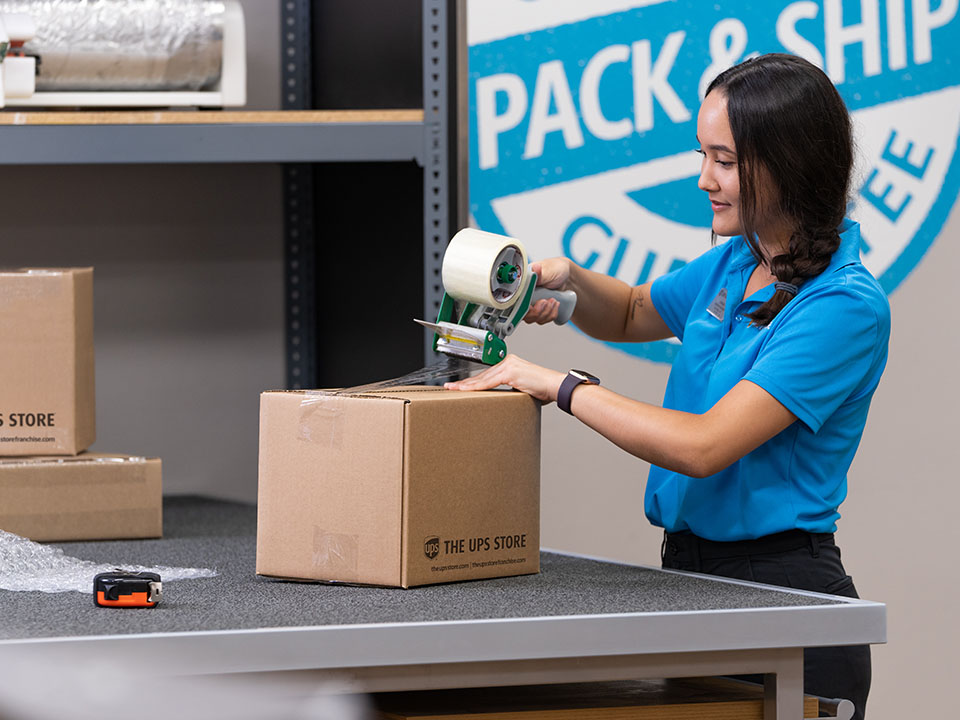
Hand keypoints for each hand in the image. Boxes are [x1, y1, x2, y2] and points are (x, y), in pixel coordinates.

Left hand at [444, 355, 565, 403]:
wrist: (555, 387)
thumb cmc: (543, 390)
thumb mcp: (522, 388)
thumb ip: (510, 390)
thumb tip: (500, 400)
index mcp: (510, 364)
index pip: (487, 375)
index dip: (473, 382)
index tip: (461, 387)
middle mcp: (508, 361)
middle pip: (482, 375)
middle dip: (465, 383)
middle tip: (450, 387)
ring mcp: (509, 365)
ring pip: (483, 378)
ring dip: (466, 385)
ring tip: (454, 390)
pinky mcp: (510, 372)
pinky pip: (489, 382)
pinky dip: (477, 387)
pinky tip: (466, 390)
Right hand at [524, 257, 571, 324]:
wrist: (568, 277)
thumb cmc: (555, 269)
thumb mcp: (548, 270)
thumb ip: (540, 273)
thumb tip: (535, 268)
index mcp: (520, 285)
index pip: (513, 301)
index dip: (522, 306)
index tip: (532, 305)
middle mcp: (523, 296)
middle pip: (521, 313)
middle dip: (536, 311)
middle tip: (545, 301)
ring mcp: (530, 304)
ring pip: (532, 318)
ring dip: (545, 312)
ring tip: (553, 300)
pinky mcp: (539, 311)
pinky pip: (542, 320)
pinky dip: (550, 315)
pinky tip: (555, 305)